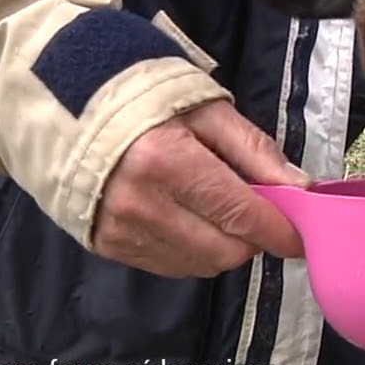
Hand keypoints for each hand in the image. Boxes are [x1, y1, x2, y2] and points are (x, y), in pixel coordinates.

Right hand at [93, 99, 310, 276]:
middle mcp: (141, 204)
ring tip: (216, 208)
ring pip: (201, 265)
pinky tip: (187, 218)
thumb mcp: (207, 109)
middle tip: (255, 210)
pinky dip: (193, 249)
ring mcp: (121, 230)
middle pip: (226, 251)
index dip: (280, 232)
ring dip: (223, 245)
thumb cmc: (143, 98)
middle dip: (252, 237)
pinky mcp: (107, 246)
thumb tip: (300, 188)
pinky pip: (172, 266)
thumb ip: (255, 151)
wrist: (60, 102)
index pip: (242, 215)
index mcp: (168, 161)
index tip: (303, 237)